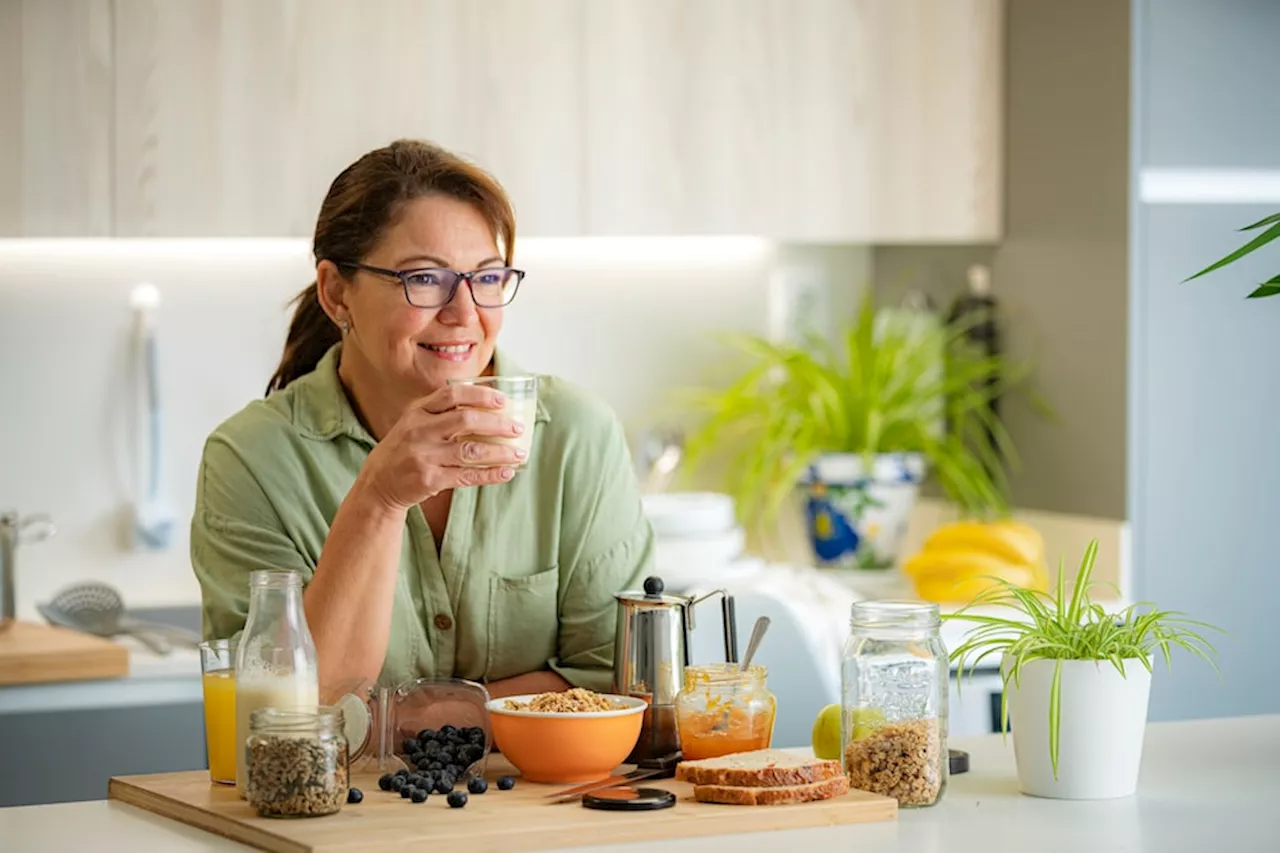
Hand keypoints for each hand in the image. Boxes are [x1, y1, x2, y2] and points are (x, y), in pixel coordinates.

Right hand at [357, 383, 526, 510]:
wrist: (379, 482)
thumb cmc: (406, 448)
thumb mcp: (414, 423)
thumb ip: (442, 413)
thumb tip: (489, 407)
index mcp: (418, 411)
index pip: (452, 395)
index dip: (480, 395)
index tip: (502, 400)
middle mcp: (419, 431)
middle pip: (465, 420)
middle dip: (497, 423)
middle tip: (517, 427)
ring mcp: (424, 456)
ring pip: (471, 451)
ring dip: (500, 452)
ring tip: (520, 454)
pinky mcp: (429, 479)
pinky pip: (468, 476)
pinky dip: (491, 474)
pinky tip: (507, 472)